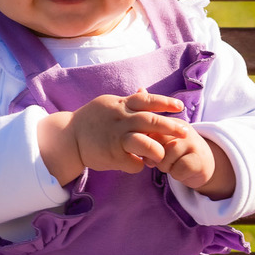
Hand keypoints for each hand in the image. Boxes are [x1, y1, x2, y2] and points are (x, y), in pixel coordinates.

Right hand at [38, 90, 188, 183]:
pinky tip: (141, 164)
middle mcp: (121, 120)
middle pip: (150, 121)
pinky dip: (141, 165)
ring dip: (157, 150)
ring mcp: (116, 139)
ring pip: (143, 142)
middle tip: (185, 131)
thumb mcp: (109, 104)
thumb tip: (144, 89)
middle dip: (170, 126)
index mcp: (122, 106)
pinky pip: (133, 163)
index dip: (165, 103)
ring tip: (163, 155)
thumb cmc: (92, 119)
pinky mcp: (112, 156)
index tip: (180, 106)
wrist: (68, 137)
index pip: (147, 100)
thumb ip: (129, 100)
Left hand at [149, 127, 236, 200]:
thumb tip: (145, 156)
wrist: (203, 165)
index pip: (149, 132)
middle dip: (156, 158)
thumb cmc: (177, 156)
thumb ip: (151, 146)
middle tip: (165, 161)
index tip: (153, 154)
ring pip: (166, 157)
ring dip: (166, 167)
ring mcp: (193, 143)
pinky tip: (183, 172)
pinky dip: (177, 175)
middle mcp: (182, 129)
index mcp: (171, 123)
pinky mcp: (200, 159)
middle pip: (156, 144)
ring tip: (175, 166)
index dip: (147, 147)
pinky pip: (178, 170)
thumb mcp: (163, 146)